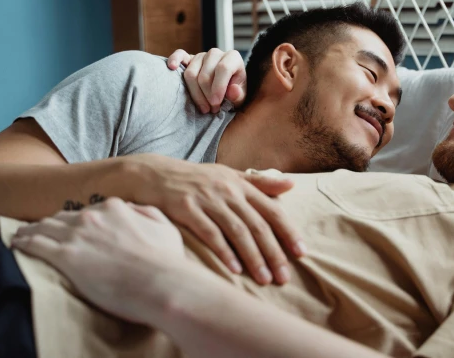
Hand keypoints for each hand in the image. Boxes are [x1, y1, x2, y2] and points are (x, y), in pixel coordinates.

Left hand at [11, 198, 182, 324]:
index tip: (70, 224)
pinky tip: (17, 245)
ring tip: (22, 236)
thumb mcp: (165, 227)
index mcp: (115, 208)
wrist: (160, 283)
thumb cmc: (166, 260)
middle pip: (62, 217)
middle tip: (40, 230)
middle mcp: (93, 217)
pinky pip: (35, 245)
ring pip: (43, 227)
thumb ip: (147, 213)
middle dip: (50, 223)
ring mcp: (77, 235)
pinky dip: (24, 243)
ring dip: (31, 230)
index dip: (76, 218)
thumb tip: (132, 209)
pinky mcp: (65, 257)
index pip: (87, 210)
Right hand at [124, 154, 304, 284]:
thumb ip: (259, 182)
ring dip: (253, 257)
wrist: (152, 174)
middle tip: (284, 277)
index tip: (301, 254)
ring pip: (237, 231)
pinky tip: (234, 270)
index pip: (272, 210)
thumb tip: (291, 185)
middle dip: (274, 253)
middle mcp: (228, 190)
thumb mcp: (228, 175)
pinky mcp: (186, 208)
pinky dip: (224, 252)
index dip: (288, 232)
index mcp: (241, 184)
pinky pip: (209, 233)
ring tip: (264, 279)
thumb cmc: (195, 179)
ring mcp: (207, 199)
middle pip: (258, 225)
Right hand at [166, 48, 246, 112]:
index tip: (216, 104)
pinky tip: (172, 67)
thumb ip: (238, 95)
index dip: (219, 87)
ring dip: (194, 93)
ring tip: (203, 107)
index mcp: (232, 58)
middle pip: (205, 75)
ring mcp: (201, 55)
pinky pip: (179, 55)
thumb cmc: (233, 93)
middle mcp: (216, 53)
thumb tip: (232, 90)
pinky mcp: (188, 58)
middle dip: (206, 95)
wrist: (225, 90)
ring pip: (190, 73)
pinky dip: (174, 60)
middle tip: (211, 109)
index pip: (223, 68)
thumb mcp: (240, 97)